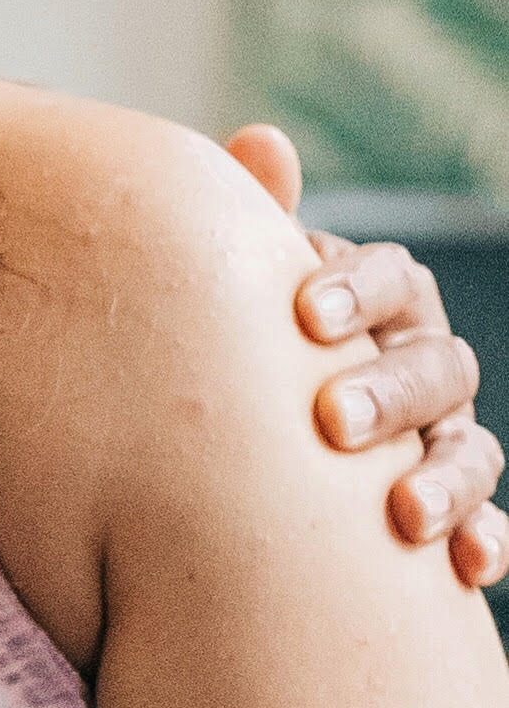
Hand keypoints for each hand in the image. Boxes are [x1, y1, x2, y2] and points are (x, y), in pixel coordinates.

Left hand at [224, 123, 506, 591]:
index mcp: (376, 303)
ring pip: (468, 444)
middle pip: (436, 364)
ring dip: (447, 476)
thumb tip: (262, 139)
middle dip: (391, 391)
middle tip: (331, 423)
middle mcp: (420, 363)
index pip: (392, 280)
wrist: (226, 456)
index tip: (303, 314)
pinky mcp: (443, 507)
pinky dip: (481, 539)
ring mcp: (439, 436)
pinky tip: (471, 567)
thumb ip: (252, 233)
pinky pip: (478, 521)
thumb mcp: (233, 296)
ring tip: (404, 515)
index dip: (357, 290)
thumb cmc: (234, 353)